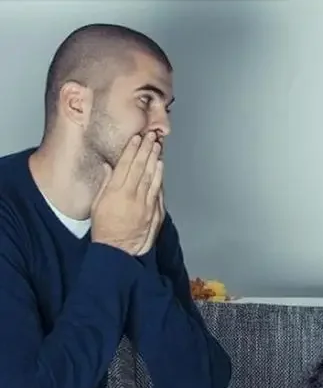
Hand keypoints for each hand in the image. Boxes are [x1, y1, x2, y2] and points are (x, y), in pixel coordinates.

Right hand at [91, 132, 162, 255]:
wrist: (119, 251)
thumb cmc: (105, 229)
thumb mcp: (98, 204)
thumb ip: (105, 184)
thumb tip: (108, 166)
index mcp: (116, 193)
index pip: (126, 165)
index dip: (132, 150)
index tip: (136, 138)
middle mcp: (133, 196)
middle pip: (141, 168)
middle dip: (146, 150)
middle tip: (151, 136)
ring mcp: (146, 204)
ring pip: (152, 177)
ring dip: (155, 160)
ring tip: (158, 147)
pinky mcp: (155, 212)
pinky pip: (158, 191)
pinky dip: (159, 177)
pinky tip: (160, 167)